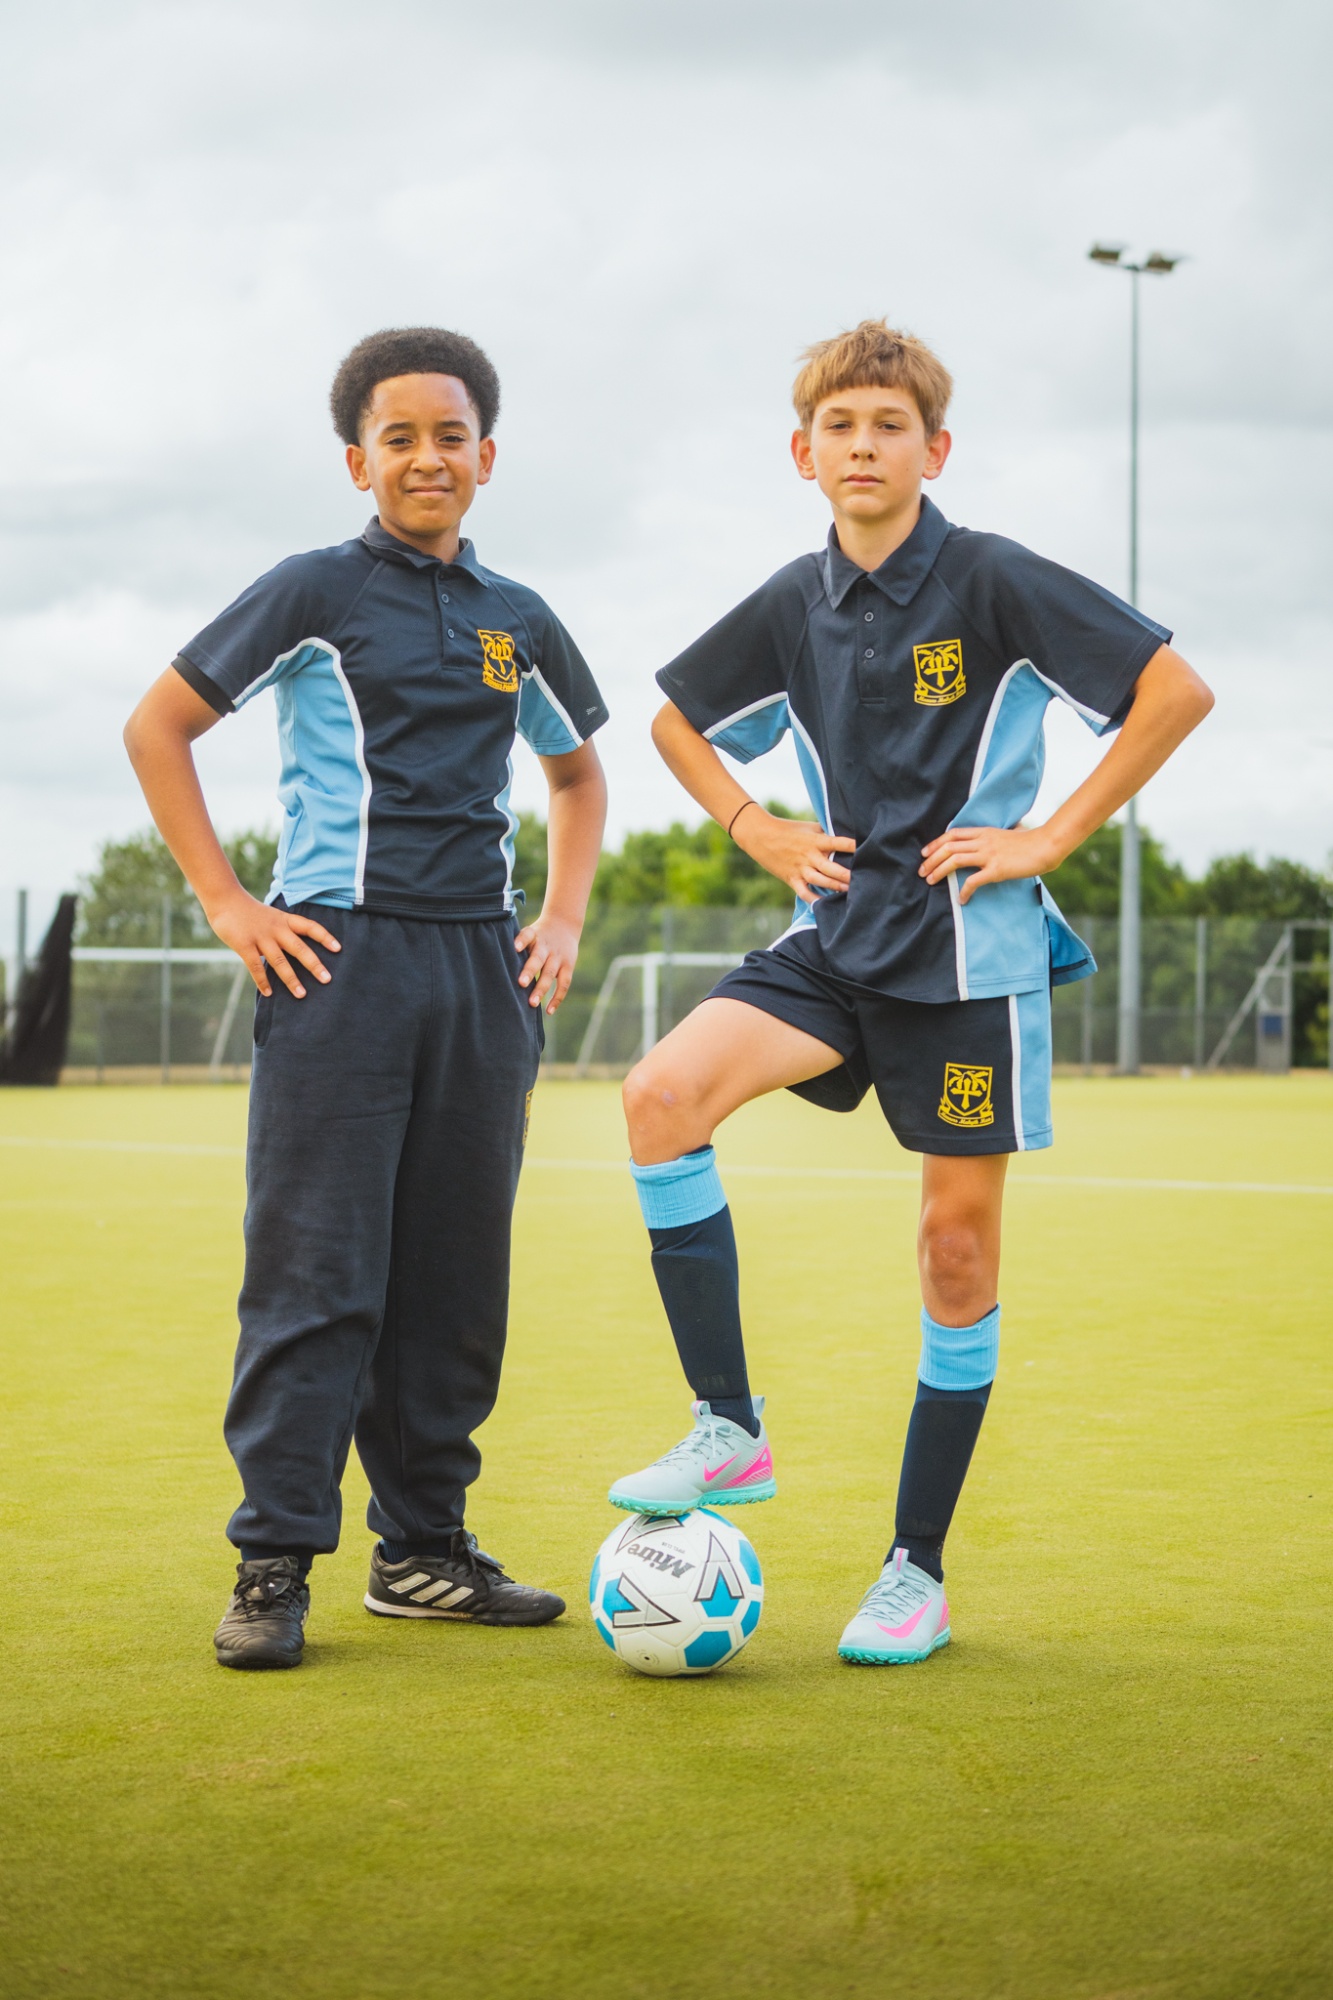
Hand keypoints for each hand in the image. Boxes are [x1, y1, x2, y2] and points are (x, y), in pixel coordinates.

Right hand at [206, 890, 339, 996]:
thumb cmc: (250, 911)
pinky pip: (256, 967)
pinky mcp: (244, 945)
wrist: (225, 899)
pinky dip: (262, 981)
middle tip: (327, 979)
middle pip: (299, 948)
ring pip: (279, 961)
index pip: (310, 927)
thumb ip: (283, 931)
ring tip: (301, 994)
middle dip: (314, 964)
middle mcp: (276, 929)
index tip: (338, 948)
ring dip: (291, 979)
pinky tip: (269, 993)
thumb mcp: (272, 916)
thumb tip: (296, 952)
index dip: (324, 937)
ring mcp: (260, 937)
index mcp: (285, 920)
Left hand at [515, 909, 580, 1012]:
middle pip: (538, 958)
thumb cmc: (538, 935)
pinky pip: (563, 984)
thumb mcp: (528, 932)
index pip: (527, 935)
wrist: (564, 924)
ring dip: (541, 989)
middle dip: (530, 971)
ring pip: (550, 973)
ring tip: (532, 1003)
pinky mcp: (568, 966)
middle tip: (521, 983)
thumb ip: (517, 946)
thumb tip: (495, 965)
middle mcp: (546, 946)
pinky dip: (556, 998)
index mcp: (534, 935)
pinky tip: (548, 1011)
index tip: (515, 948)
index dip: (521, 941)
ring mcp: (558, 957)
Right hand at [734, 807, 856, 904]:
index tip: (867, 850)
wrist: (760, 835)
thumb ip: (827, 833)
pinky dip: (813, 899)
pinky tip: (824, 905)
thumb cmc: (789, 829)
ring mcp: (800, 868)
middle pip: (832, 867)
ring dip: (835, 887)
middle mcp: (810, 855)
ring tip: (849, 892)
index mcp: (817, 841)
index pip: (839, 843)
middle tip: (863, 880)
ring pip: (821, 880)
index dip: (853, 846)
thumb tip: (847, 835)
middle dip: (847, 875)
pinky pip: (804, 892)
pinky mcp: (792, 878)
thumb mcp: (810, 828)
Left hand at [919, 824, 1058, 904]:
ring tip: (930, 881)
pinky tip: (961, 899)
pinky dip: (964, 891)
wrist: (1046, 846)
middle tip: (922, 872)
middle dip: (931, 859)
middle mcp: (983, 841)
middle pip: (949, 847)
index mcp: (984, 832)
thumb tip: (986, 843)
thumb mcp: (1006, 834)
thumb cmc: (1030, 842)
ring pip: (955, 860)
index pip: (952, 834)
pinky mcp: (997, 869)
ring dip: (939, 871)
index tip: (924, 853)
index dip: (935, 843)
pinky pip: (973, 881)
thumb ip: (993, 838)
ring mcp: (989, 854)